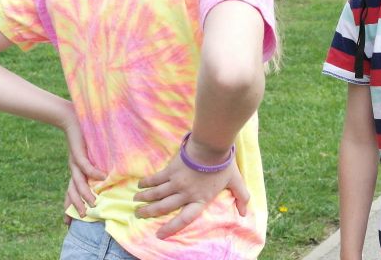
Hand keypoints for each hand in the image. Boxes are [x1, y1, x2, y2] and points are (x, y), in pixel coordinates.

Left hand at [60, 107, 105, 224]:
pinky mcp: (78, 151)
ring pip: (78, 182)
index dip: (69, 206)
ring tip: (94, 202)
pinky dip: (93, 172)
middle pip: (73, 191)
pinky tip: (102, 177)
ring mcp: (74, 161)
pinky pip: (85, 165)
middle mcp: (73, 169)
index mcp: (75, 171)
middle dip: (77, 205)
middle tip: (83, 216)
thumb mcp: (88, 153)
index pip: (71, 192)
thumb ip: (94, 165)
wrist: (69, 116)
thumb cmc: (82, 134)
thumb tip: (107, 174)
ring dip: (85, 193)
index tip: (68, 223)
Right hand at [133, 147, 249, 238]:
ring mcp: (176, 182)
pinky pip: (156, 179)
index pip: (184, 219)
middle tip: (139, 214)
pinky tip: (140, 184)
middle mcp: (185, 194)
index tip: (159, 234)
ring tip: (135, 201)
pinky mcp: (170, 170)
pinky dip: (147, 182)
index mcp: (200, 200)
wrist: (211, 146)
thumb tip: (245, 213)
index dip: (171, 228)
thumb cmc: (223, 164)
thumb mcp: (236, 182)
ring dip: (145, 198)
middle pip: (164, 207)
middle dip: (149, 212)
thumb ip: (241, 197)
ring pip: (157, 194)